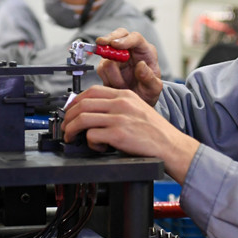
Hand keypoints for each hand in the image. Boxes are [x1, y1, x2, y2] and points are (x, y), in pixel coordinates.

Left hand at [62, 86, 198, 182]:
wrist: (172, 146)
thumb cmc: (156, 132)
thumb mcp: (138, 109)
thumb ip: (119, 107)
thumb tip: (95, 112)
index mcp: (125, 95)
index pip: (92, 91)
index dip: (75, 101)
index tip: (70, 110)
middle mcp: (121, 104)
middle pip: (83, 104)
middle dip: (68, 116)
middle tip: (66, 127)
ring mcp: (119, 118)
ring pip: (83, 119)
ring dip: (71, 130)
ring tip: (71, 137)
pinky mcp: (119, 134)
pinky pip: (92, 136)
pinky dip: (89, 143)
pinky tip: (97, 147)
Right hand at [95, 29, 162, 105]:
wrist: (138, 101)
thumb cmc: (148, 91)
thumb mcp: (154, 88)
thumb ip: (149, 78)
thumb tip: (141, 65)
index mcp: (145, 51)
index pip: (136, 38)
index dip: (124, 39)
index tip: (115, 44)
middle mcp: (131, 50)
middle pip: (118, 34)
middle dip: (108, 39)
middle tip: (101, 44)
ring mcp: (117, 57)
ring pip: (106, 55)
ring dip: (112, 73)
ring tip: (122, 85)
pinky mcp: (107, 65)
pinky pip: (101, 69)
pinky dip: (106, 78)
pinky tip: (115, 85)